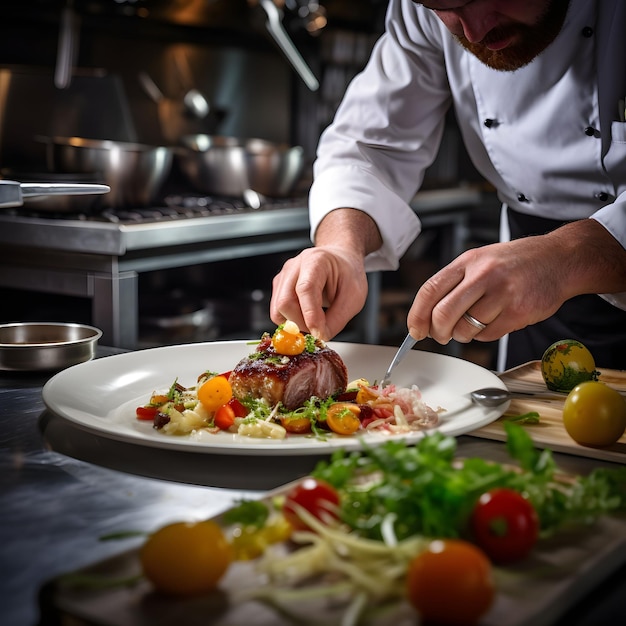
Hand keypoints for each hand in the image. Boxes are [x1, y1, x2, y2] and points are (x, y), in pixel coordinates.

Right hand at [270, 208, 380, 339]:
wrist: (340, 261)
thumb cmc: (347, 274)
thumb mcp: (354, 297)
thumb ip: (337, 319)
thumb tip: (320, 336)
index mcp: (316, 261)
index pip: (306, 289)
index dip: (310, 314)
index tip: (319, 333)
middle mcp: (295, 266)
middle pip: (285, 302)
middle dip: (301, 323)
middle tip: (320, 330)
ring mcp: (284, 276)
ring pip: (278, 310)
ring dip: (295, 324)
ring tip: (315, 322)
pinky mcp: (279, 287)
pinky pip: (278, 312)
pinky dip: (291, 321)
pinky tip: (307, 317)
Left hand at [407, 219, 625, 343]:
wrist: (560, 259)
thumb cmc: (515, 263)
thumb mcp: (480, 261)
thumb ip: (454, 284)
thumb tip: (427, 317)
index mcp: (467, 261)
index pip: (430, 290)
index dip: (417, 315)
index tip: (414, 331)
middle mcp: (482, 275)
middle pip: (443, 314)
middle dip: (437, 332)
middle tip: (441, 335)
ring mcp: (502, 293)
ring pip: (466, 328)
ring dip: (463, 334)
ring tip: (474, 323)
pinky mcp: (518, 312)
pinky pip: (488, 335)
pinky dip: (485, 335)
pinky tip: (495, 321)